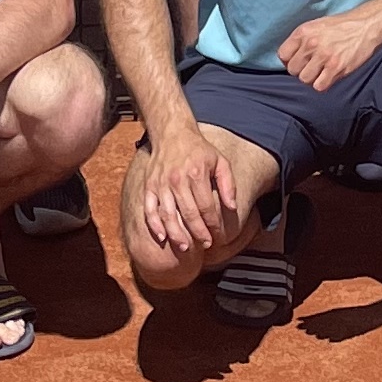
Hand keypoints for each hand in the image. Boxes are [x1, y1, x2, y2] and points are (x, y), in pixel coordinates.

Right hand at [137, 130, 241, 263]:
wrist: (172, 133)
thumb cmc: (199, 150)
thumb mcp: (220, 161)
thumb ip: (228, 184)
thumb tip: (232, 207)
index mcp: (196, 173)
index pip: (206, 206)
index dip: (213, 223)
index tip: (218, 235)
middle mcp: (177, 180)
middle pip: (188, 213)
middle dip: (198, 232)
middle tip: (206, 244)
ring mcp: (161, 184)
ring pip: (168, 215)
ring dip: (177, 234)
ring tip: (186, 247)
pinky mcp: (149, 186)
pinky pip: (149, 209)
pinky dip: (154, 225)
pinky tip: (162, 237)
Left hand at [277, 4, 381, 93]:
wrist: (367, 25)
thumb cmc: (342, 26)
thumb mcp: (317, 25)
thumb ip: (302, 40)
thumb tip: (289, 58)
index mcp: (303, 31)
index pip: (282, 55)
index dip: (290, 60)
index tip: (299, 61)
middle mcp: (311, 43)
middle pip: (292, 70)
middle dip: (301, 70)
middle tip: (313, 66)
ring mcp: (324, 56)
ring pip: (304, 79)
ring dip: (312, 78)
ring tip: (322, 71)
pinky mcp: (336, 67)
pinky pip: (319, 86)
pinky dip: (323, 83)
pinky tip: (330, 75)